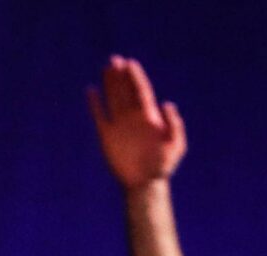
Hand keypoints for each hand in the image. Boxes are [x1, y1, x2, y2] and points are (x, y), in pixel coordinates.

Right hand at [87, 55, 185, 186]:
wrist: (145, 183)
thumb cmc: (163, 165)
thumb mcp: (175, 145)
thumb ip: (175, 126)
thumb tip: (167, 104)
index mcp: (149, 116)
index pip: (141, 91)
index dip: (136, 77)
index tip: (130, 63)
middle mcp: (133, 117)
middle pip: (126, 90)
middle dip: (121, 75)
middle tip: (116, 60)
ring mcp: (119, 125)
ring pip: (113, 98)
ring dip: (110, 83)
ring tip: (107, 68)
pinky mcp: (107, 135)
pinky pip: (99, 116)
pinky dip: (94, 104)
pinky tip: (91, 90)